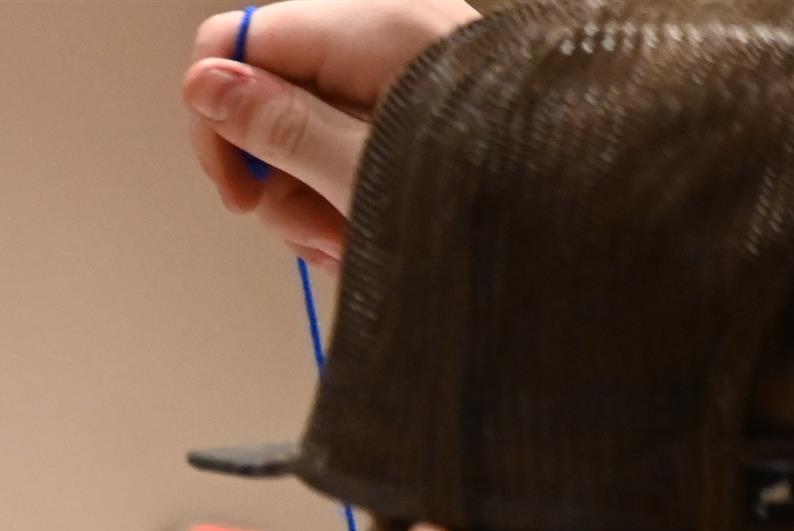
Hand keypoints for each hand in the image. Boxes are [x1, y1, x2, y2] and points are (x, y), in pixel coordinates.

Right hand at [184, 0, 474, 270]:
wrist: (589, 227)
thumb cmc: (489, 197)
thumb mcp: (360, 171)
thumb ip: (276, 124)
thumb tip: (204, 82)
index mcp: (370, 27)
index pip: (235, 40)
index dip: (218, 118)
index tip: (240, 192)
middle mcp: (385, 34)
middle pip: (267, 93)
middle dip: (276, 175)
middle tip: (316, 228)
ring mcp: (404, 72)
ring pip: (301, 131)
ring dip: (310, 200)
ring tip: (357, 240)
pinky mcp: (419, 109)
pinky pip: (347, 145)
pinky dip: (346, 196)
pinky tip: (374, 231)